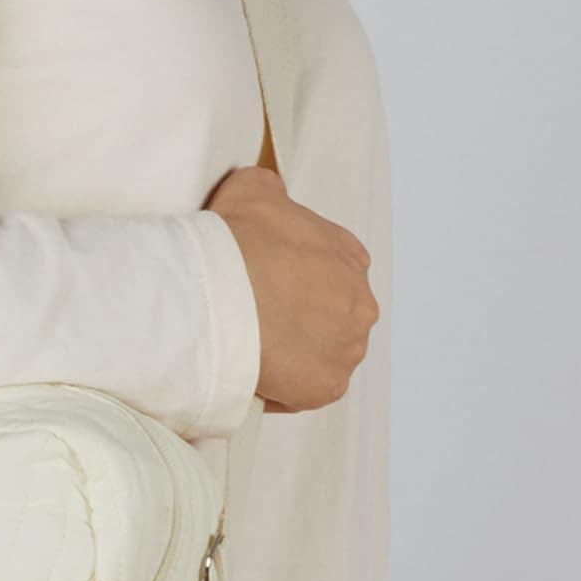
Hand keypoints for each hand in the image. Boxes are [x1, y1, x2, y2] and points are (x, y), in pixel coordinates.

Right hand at [204, 167, 378, 411]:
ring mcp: (347, 348)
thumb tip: (271, 196)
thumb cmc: (235, 241)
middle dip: (297, 322)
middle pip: (329, 318)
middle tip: (253, 321)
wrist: (219, 291)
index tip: (262, 289)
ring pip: (320, 356)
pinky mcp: (327, 387)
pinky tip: (253, 374)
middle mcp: (360, 303)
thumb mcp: (252, 188)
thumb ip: (272, 191)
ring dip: (293, 357)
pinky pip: (304, 392)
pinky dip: (282, 388)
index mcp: (350, 256)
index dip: (292, 283)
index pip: (328, 275)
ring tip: (251, 350)